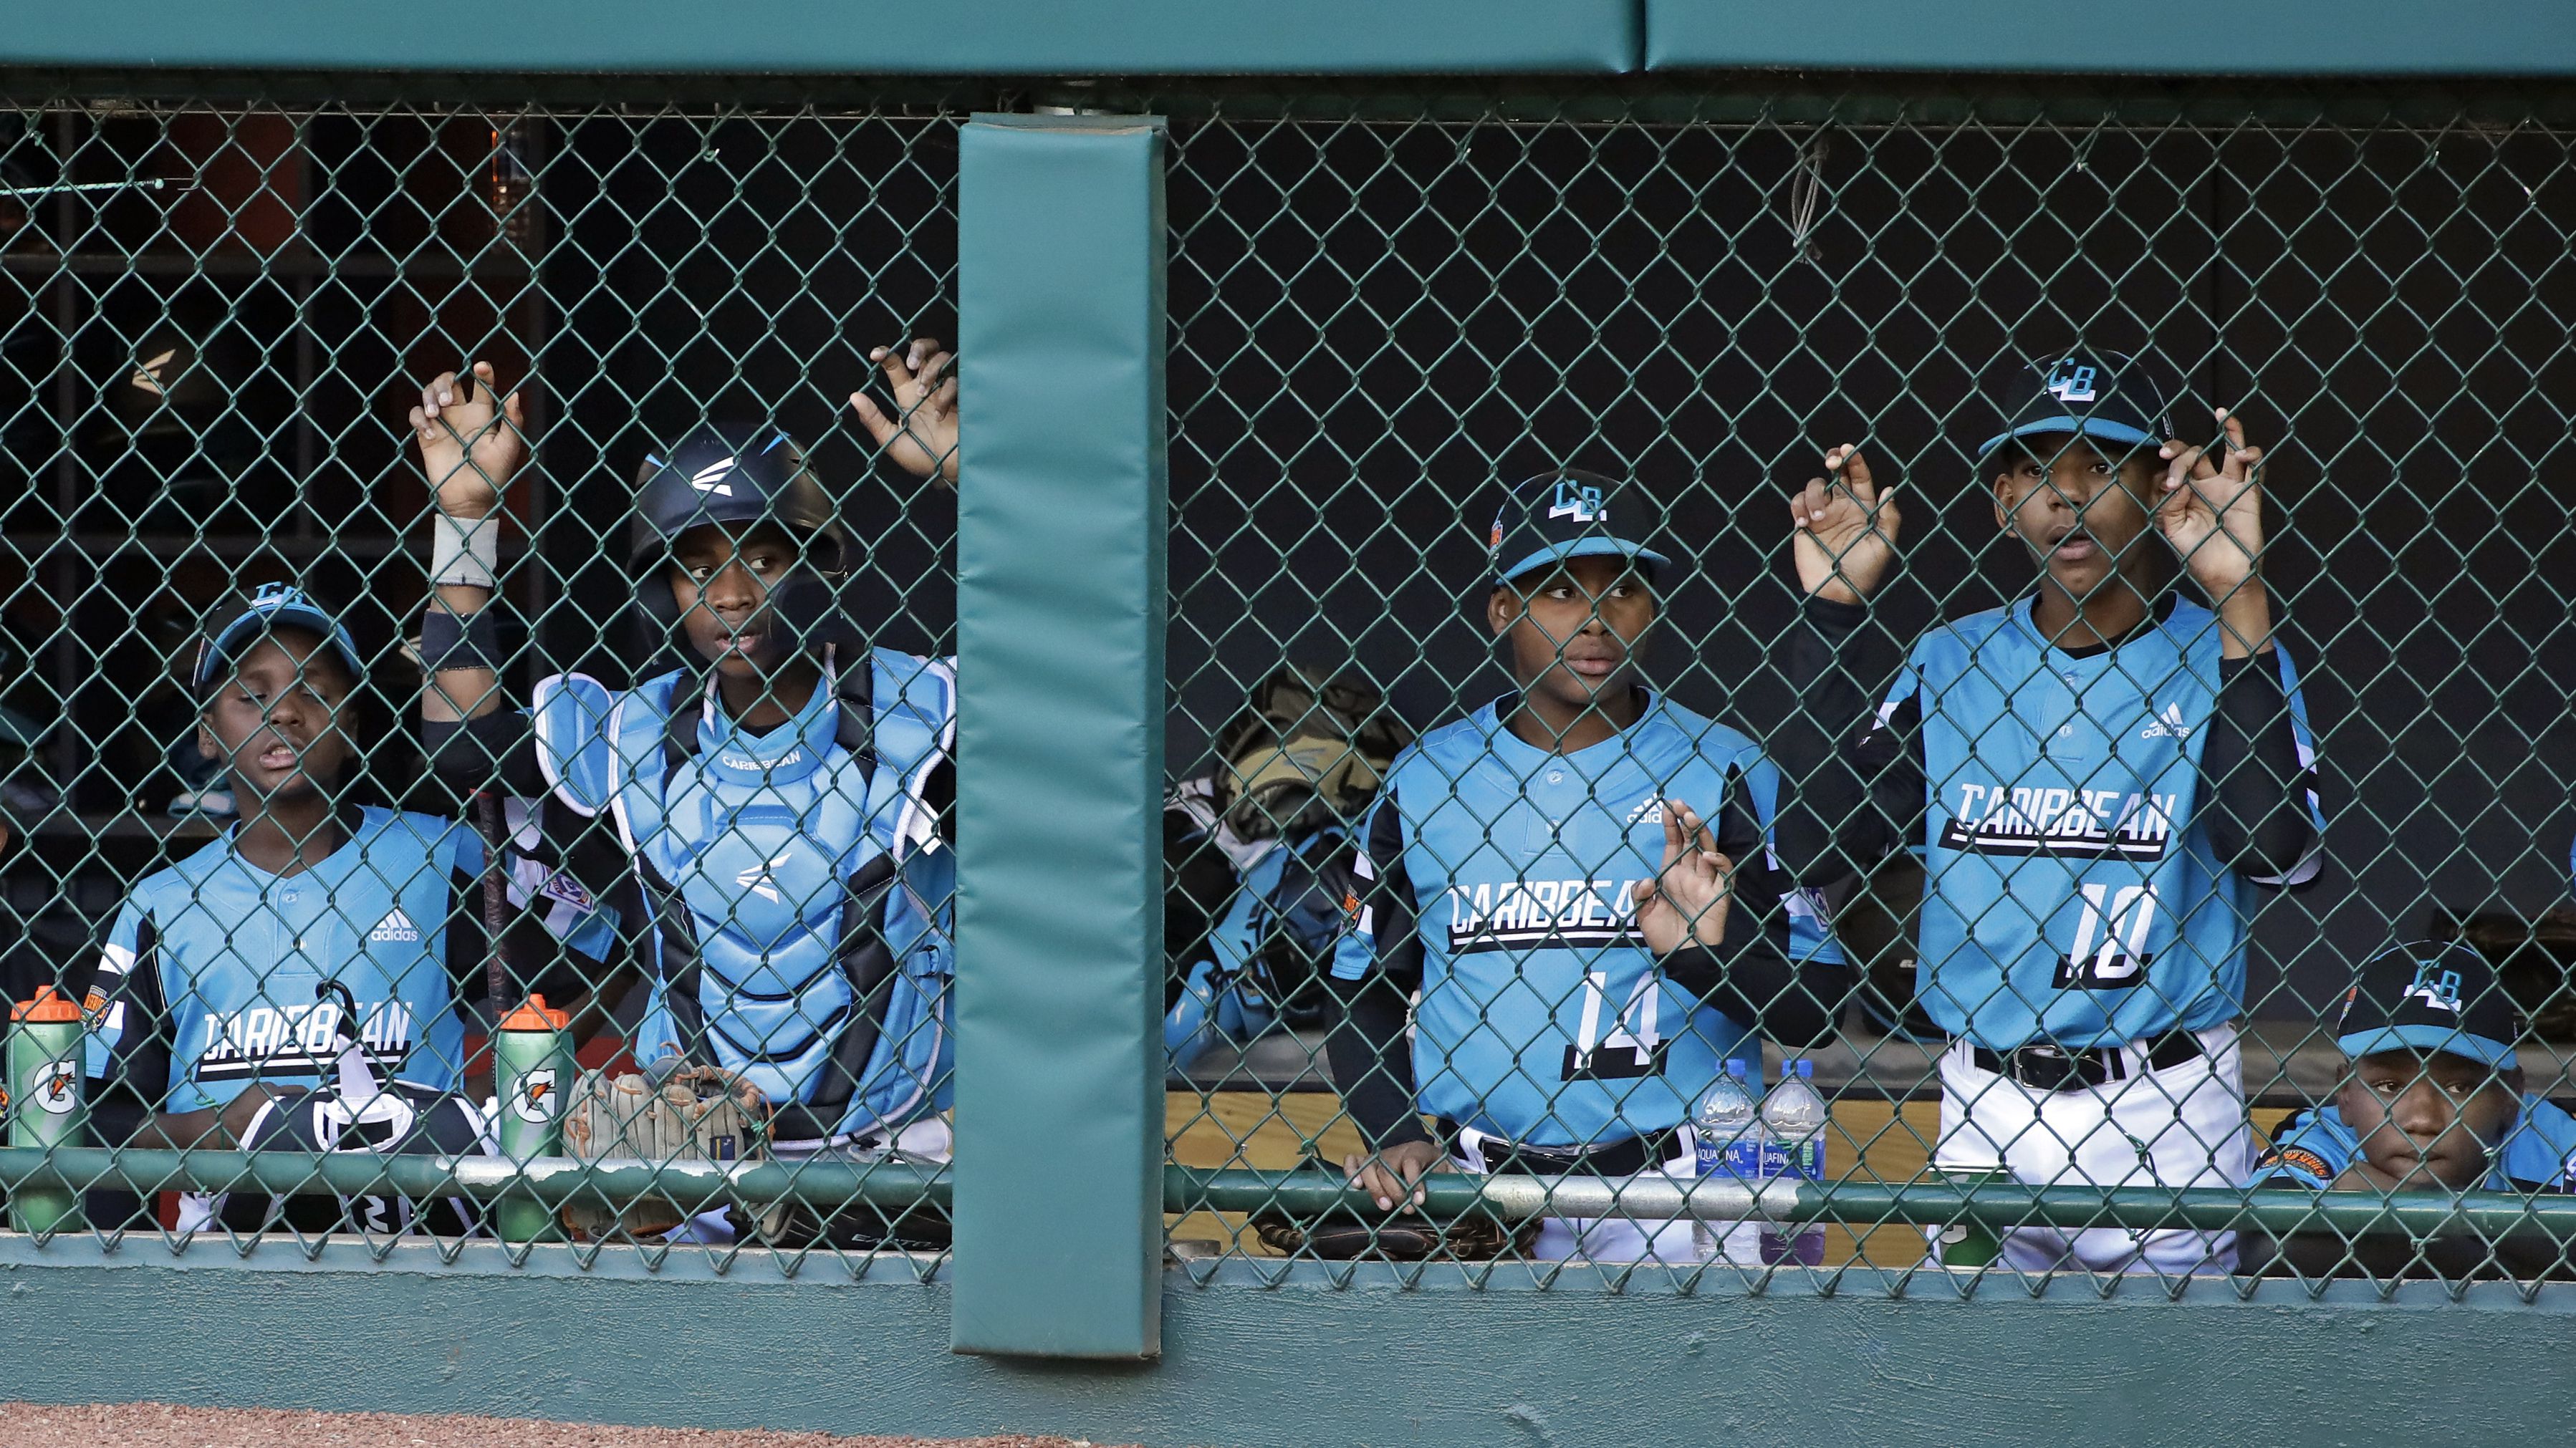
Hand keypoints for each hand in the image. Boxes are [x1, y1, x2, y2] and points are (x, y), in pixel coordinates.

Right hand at [408, 361, 529, 519]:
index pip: (482, 385)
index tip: (482, 367)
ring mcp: (443, 422)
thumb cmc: (493, 475)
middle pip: (449, 381)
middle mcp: (462, 413)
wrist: (470, 499)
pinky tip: (430, 433)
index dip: (483, 372)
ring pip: (430, 393)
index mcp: (483, 414)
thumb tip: (515, 395)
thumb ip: (513, 423)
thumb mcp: (507, 449)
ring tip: (436, 413)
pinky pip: (417, 415)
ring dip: (430, 396)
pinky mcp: (427, 434)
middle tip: (449, 401)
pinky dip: (420, 418)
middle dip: (445, 382)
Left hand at [849, 337, 958, 485]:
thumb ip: (873, 420)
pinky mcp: (964, 396)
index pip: (895, 364)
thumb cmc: (923, 458)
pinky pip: (956, 381)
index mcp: (907, 394)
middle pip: (926, 349)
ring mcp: (946, 389)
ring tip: (924, 392)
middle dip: (919, 347)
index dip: (886, 353)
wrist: (950, 470)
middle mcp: (926, 387)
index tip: (876, 355)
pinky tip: (940, 415)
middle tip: (912, 364)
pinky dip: (946, 394)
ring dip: (931, 371)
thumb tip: (854, 397)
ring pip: (943, 358)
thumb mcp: (892, 441)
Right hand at [1343, 1138, 1445, 1214]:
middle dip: (1395, 1192)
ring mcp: (1378, 1155)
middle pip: (1388, 1170)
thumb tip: (1471, 1190)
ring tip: (1384, 1206)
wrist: (1414, 1149)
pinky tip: (1355, 1187)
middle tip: (1405, 1209)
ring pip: (1369, 1167)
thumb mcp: (1443, 1167)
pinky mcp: (1366, 1160)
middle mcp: (1394, 1152)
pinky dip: (1350, 1171)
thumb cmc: (1430, 1164)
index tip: (1419, 1201)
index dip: (1414, 1182)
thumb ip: (1452, 1177)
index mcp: (1416, 1151)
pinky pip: (1352, 1160)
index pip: (1412, 1163)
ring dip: (1374, 1188)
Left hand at [1630, 800, 1734, 954]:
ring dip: (1701, 833)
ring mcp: (1706, 883)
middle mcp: (1690, 874)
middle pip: (1692, 840)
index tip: (1666, 806)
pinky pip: (1724, 873)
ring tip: (1692, 817)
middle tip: (1681, 804)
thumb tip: (1647, 880)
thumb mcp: (1643, 914)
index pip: (1674, 843)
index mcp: (1672, 875)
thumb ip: (1640, 895)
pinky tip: (1706, 855)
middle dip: (1688, 820)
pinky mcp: (1720, 895)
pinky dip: (1717, 861)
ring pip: (1708, 850)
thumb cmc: (1663, 937)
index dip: (1671, 825)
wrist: (1682, 959)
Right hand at [1788, 444, 1900, 604]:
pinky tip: (1804, 524)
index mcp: (1863, 507)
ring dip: (1815, 496)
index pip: (1859, 476)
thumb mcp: (1883, 545)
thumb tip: (1889, 489)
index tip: (1849, 451)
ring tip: (1819, 519)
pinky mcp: (1803, 524)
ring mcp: (1822, 514)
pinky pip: (1797, 504)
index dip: (1855, 460)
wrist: (1837, 593)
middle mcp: (1842, 505)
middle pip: (1835, 472)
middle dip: (1833, 461)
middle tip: (1832, 461)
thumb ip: (1889, 518)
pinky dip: (1799, 508)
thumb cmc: (1864, 571)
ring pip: (1814, 486)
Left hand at [2155, 408, 2265, 596]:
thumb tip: (2175, 483)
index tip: (2166, 477)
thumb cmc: (2196, 554)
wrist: (2224, 576)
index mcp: (2185, 491)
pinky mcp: (2250, 493)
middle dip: (2183, 450)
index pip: (2175, 465)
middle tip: (2171, 455)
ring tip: (2222, 416)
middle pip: (2197, 452)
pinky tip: (2243, 453)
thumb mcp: (2173, 530)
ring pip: (2232, 449)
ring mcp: (2230, 485)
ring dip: (2229, 429)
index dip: (2169, 463)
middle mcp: (2206, 484)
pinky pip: (2255, 467)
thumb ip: (2168, 505)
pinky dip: (2252, 454)